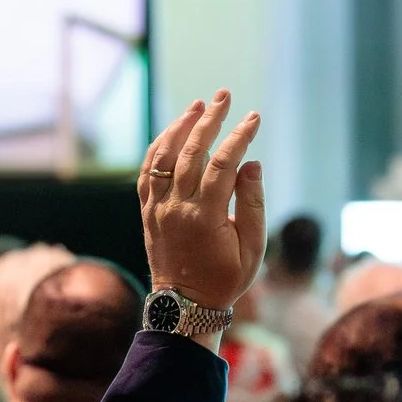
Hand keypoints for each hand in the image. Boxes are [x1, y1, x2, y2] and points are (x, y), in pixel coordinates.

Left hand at [139, 90, 264, 316]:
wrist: (183, 305)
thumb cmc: (225, 279)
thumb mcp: (252, 248)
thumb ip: (252, 204)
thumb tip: (251, 164)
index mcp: (204, 216)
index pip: (222, 164)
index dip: (239, 137)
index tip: (253, 118)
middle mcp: (176, 207)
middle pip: (192, 151)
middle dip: (210, 120)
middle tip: (224, 96)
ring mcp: (157, 207)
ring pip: (164, 156)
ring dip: (181, 126)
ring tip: (198, 106)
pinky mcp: (147, 211)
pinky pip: (148, 171)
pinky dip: (159, 147)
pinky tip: (172, 132)